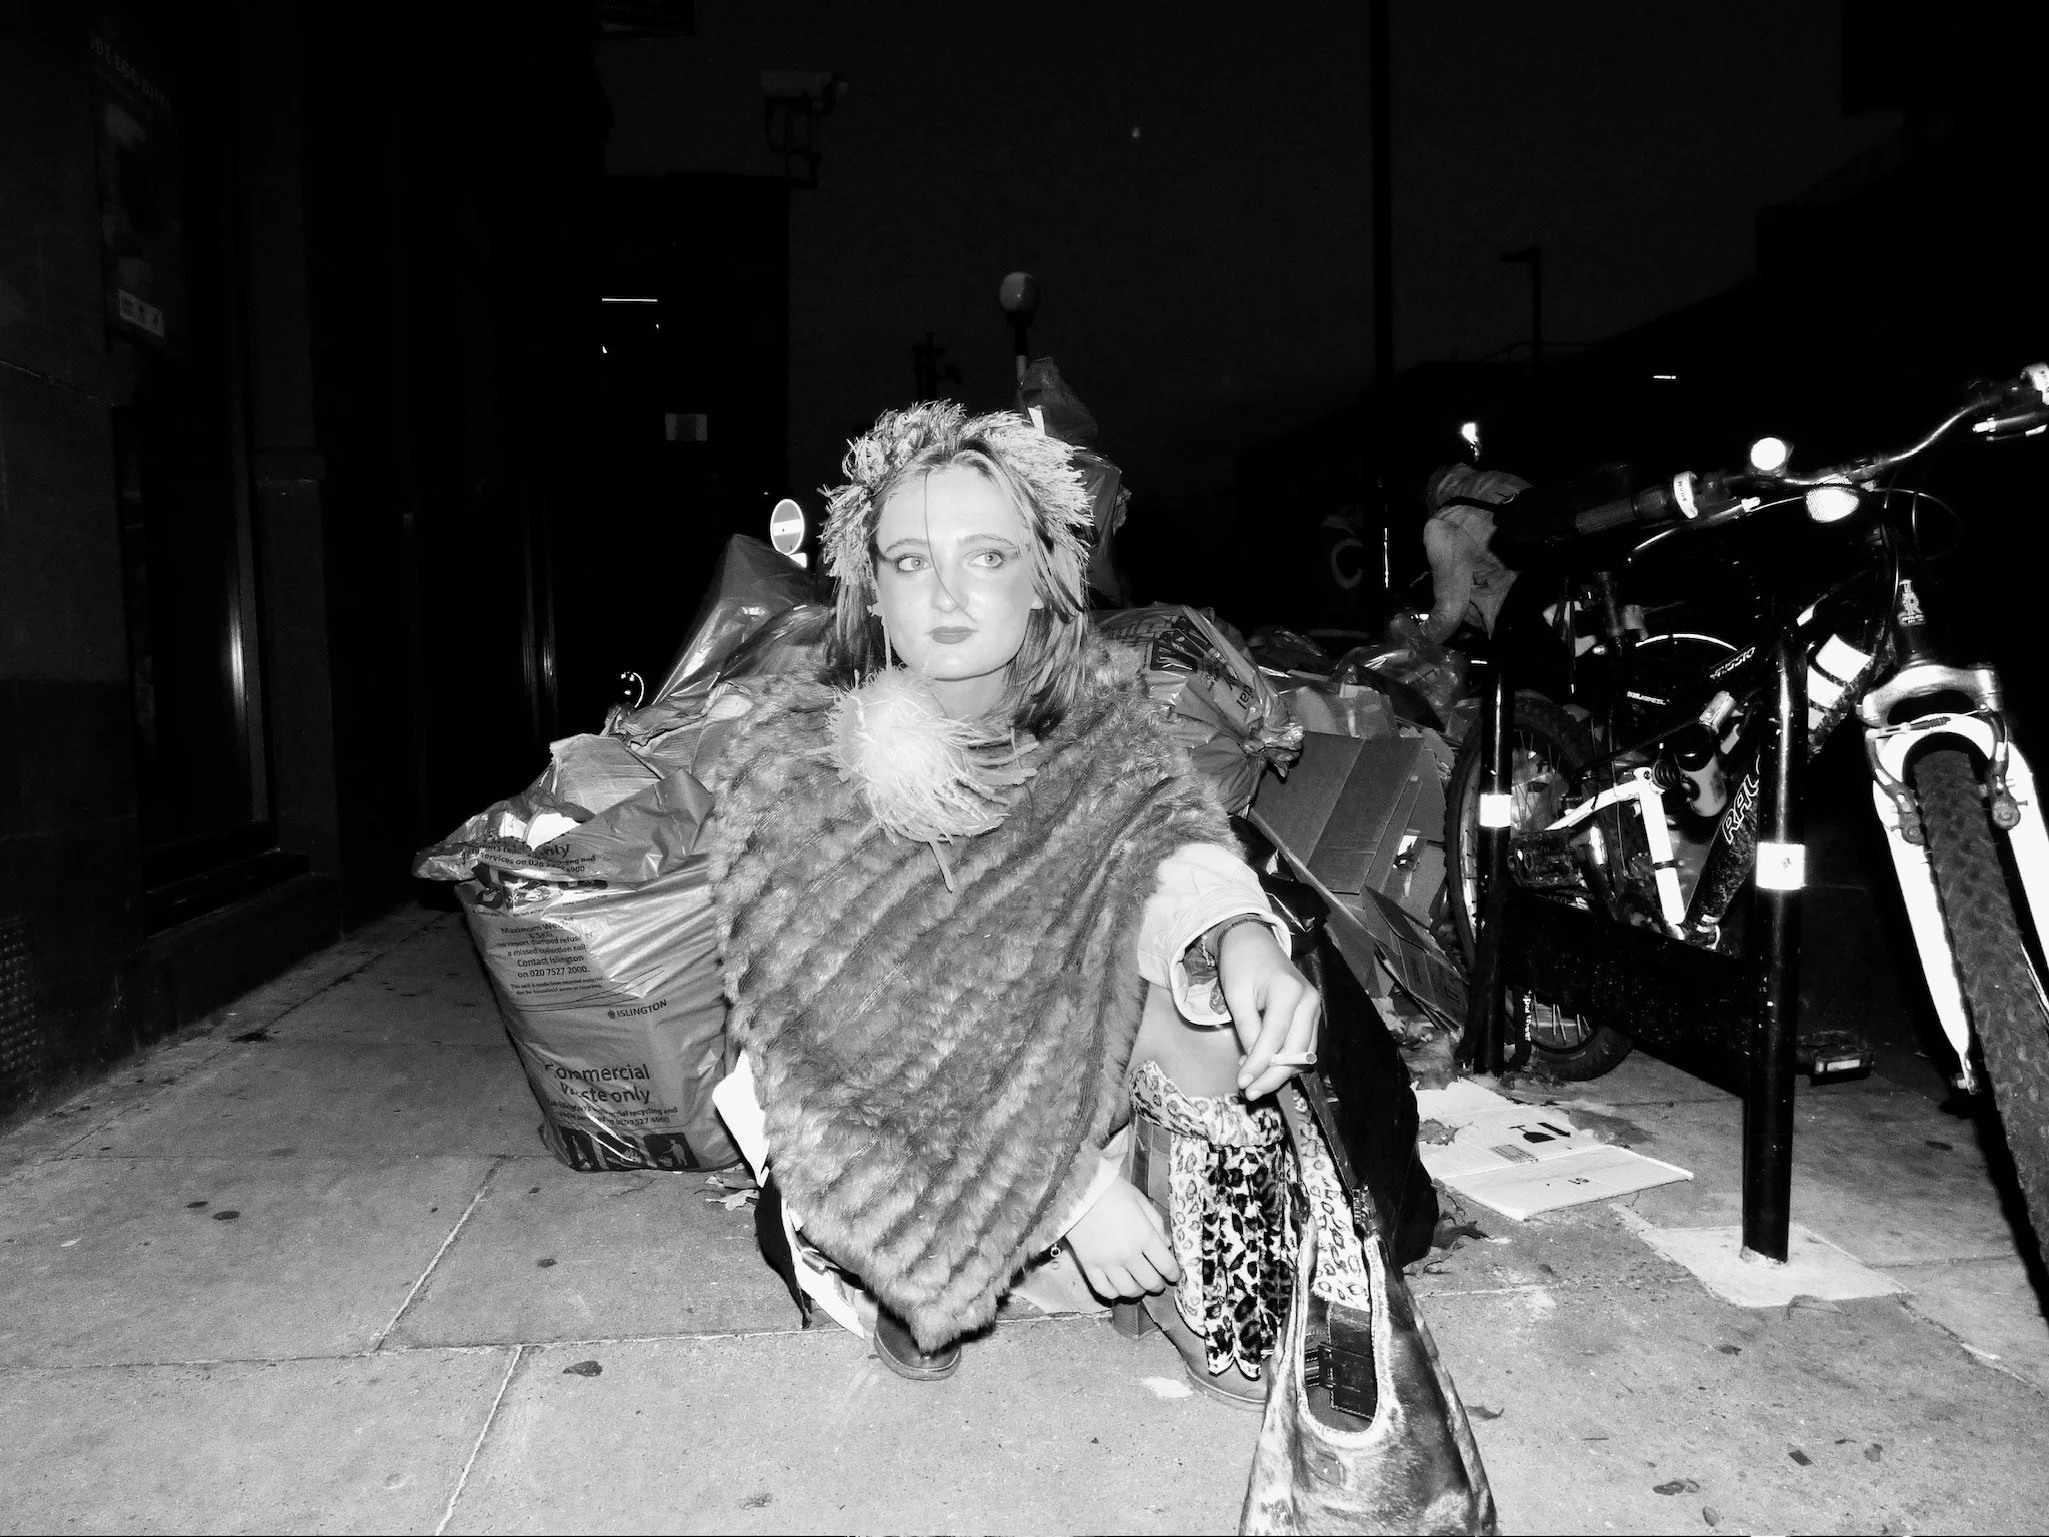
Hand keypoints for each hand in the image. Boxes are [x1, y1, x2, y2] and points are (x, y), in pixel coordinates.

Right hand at [1062, 1177, 1179, 1299]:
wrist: (1076, 1189)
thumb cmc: (1112, 1190)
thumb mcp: (1141, 1200)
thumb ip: (1157, 1224)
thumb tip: (1167, 1246)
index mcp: (1144, 1235)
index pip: (1166, 1265)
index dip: (1174, 1274)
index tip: (1174, 1276)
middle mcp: (1128, 1253)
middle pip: (1150, 1281)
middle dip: (1158, 1285)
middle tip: (1159, 1282)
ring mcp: (1107, 1262)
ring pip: (1128, 1290)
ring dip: (1138, 1291)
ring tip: (1139, 1285)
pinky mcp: (1088, 1266)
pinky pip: (1104, 1290)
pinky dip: (1114, 1293)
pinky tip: (1118, 1286)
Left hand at [1218, 921, 1321, 1099]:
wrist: (1253, 941)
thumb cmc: (1241, 963)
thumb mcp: (1236, 994)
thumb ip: (1247, 1029)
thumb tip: (1253, 1064)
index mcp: (1289, 991)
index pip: (1275, 1038)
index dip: (1259, 1065)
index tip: (1243, 1084)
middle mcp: (1309, 1001)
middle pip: (1296, 1051)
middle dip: (1273, 1076)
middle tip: (1250, 1092)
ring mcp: (1314, 1008)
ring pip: (1303, 1053)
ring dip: (1280, 1072)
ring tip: (1254, 1083)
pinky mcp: (1311, 1015)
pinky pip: (1302, 1045)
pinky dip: (1285, 1060)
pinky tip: (1263, 1066)